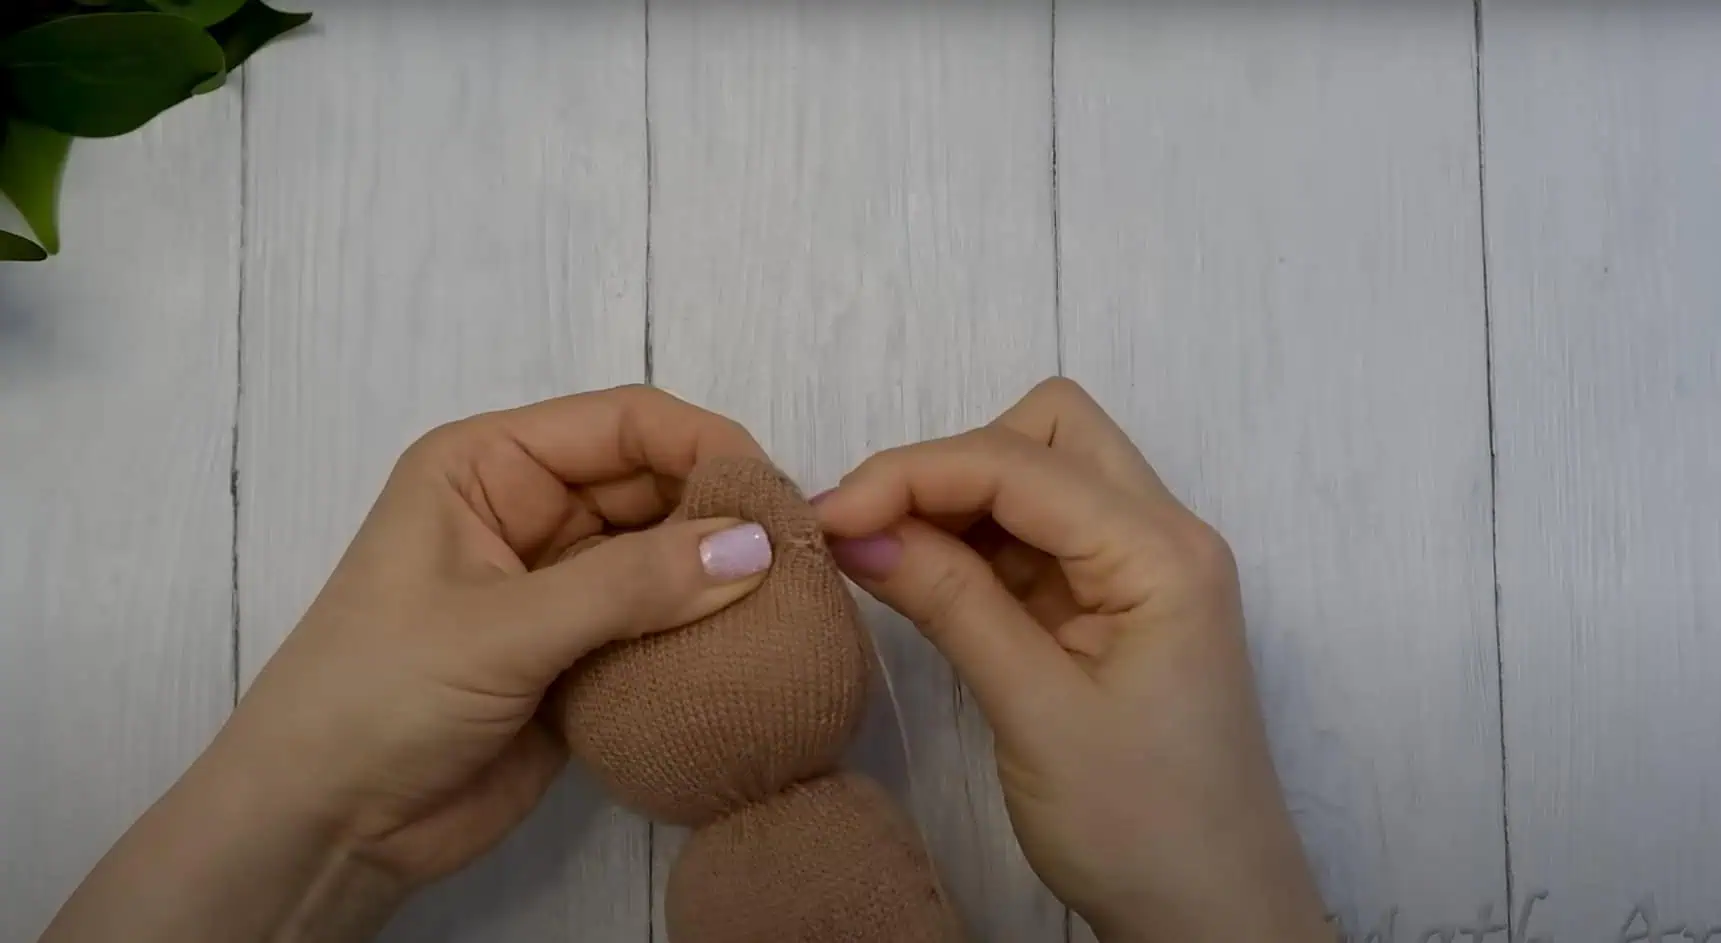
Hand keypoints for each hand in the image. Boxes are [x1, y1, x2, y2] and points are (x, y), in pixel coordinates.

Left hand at [225, 385, 777, 881]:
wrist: (325, 827)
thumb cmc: (379, 695)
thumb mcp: (501, 628)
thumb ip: (632, 586)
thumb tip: (758, 547)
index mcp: (489, 466)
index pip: (622, 424)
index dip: (703, 445)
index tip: (776, 494)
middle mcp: (530, 512)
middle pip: (654, 485)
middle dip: (722, 512)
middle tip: (801, 554)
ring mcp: (559, 587)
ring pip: (665, 557)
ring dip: (721, 578)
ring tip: (795, 602)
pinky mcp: (582, 657)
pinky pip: (661, 625)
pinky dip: (705, 634)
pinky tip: (756, 647)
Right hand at [815, 379, 1328, 942]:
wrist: (1210, 916)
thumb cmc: (1140, 825)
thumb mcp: (1033, 710)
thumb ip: (948, 601)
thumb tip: (851, 524)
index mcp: (1162, 553)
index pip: (1021, 462)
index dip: (914, 473)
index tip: (828, 516)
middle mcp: (1162, 536)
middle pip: (1048, 433)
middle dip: (953, 464)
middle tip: (874, 533)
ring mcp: (1141, 569)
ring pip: (1040, 477)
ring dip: (960, 503)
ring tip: (887, 563)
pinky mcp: (1113, 606)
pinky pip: (1037, 539)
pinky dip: (976, 545)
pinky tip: (926, 582)